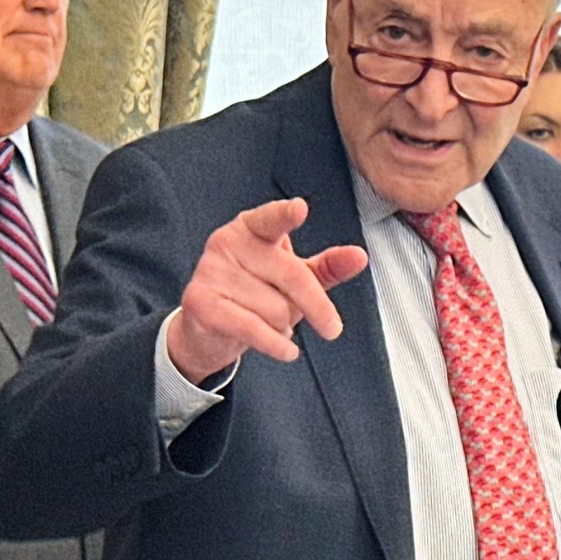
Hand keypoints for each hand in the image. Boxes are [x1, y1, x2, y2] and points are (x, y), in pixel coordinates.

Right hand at [168, 198, 369, 381]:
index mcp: (252, 227)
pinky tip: (287, 350)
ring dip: (283, 326)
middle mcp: (228, 242)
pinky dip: (277, 345)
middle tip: (332, 329)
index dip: (285, 215)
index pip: (272, 219)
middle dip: (318, 307)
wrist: (208, 329)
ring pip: (275, 309)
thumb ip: (326, 267)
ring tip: (272, 325)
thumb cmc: (256, 295)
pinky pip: (254, 329)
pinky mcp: (201, 303)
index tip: (300, 209)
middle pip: (292, 275)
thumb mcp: (295, 280)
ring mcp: (210, 271)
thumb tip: (359, 256)